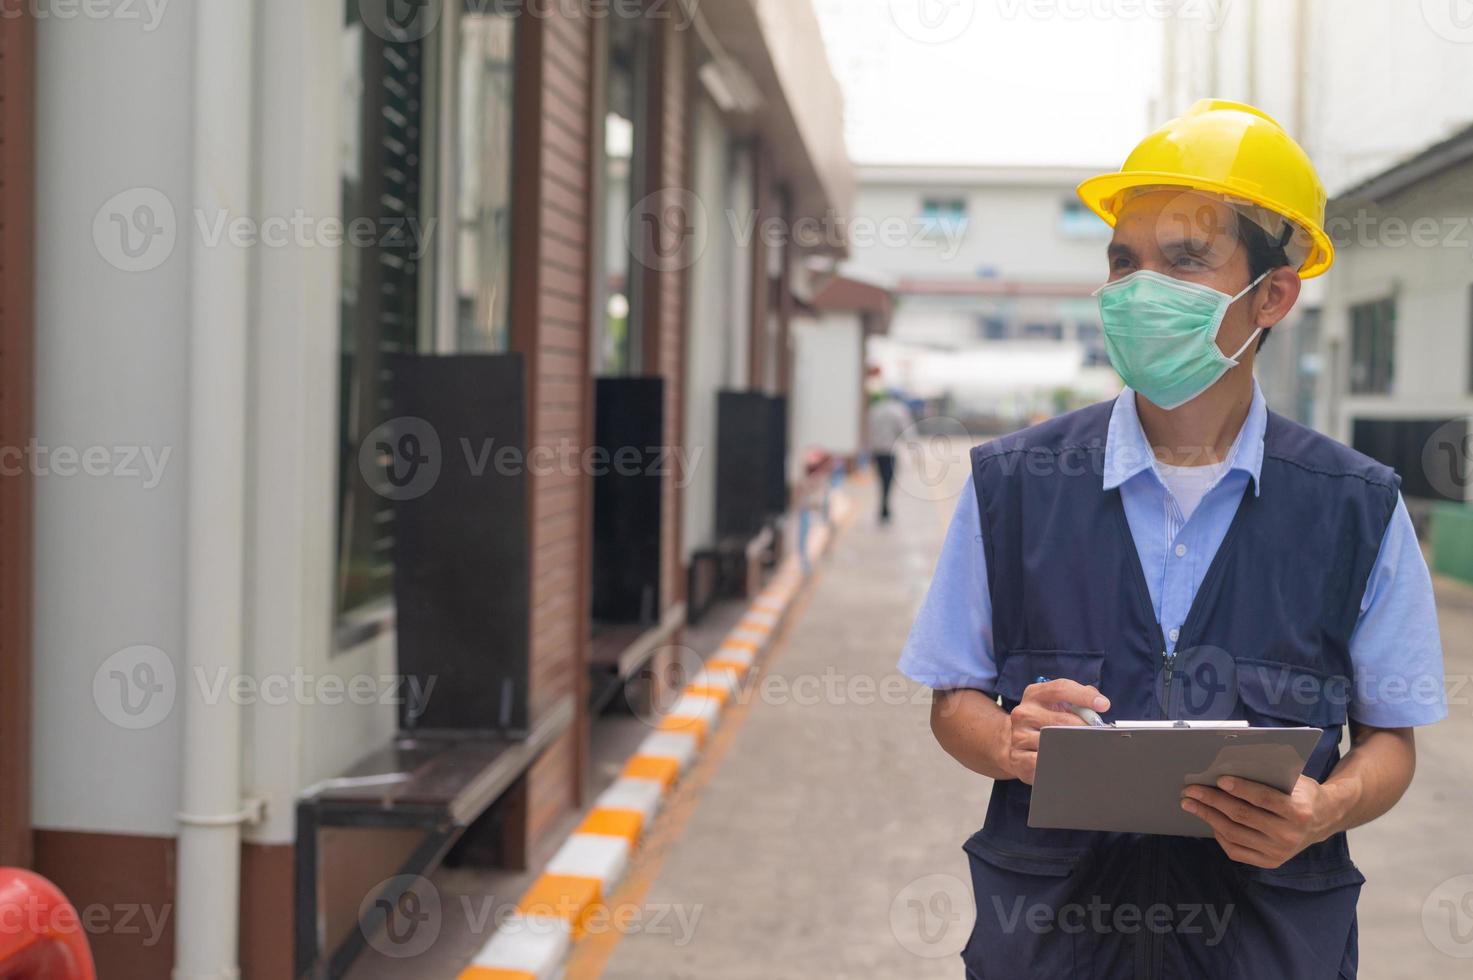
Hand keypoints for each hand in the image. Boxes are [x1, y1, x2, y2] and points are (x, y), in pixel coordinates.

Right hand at [1001, 679, 1109, 784]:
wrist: (1016, 744)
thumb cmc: (1045, 723)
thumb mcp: (1058, 705)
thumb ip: (1079, 699)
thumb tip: (1100, 701)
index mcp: (1035, 695)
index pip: (1060, 689)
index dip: (1084, 696)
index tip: (1103, 705)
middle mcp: (1024, 712)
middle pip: (1062, 719)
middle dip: (1085, 728)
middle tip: (1099, 735)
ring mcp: (1019, 735)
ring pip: (1053, 741)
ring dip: (1074, 747)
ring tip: (1085, 749)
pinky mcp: (1019, 758)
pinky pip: (1043, 761)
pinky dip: (1059, 762)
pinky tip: (1066, 761)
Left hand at [1180, 775, 1332, 868]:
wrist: (1323, 819)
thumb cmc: (1301, 793)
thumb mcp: (1294, 780)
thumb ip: (1268, 775)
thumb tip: (1228, 765)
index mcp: (1298, 811)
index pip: (1263, 798)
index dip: (1239, 788)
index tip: (1218, 779)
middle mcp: (1289, 835)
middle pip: (1242, 816)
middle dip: (1212, 801)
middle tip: (1190, 790)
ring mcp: (1279, 852)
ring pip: (1234, 833)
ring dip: (1208, 817)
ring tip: (1190, 804)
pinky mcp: (1270, 862)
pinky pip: (1236, 850)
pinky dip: (1218, 834)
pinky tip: (1208, 820)